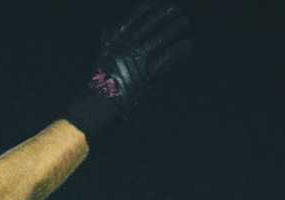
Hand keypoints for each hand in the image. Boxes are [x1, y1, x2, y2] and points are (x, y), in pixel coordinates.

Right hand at [64, 1, 190, 143]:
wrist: (97, 105)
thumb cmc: (100, 82)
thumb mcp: (101, 56)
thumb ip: (109, 41)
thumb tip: (113, 29)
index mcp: (115, 41)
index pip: (134, 17)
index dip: (149, 9)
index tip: (160, 4)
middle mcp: (125, 47)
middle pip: (150, 24)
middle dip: (165, 15)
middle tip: (177, 11)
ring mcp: (135, 60)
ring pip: (160, 38)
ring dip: (175, 29)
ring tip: (185, 24)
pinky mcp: (145, 75)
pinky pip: (166, 58)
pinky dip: (179, 50)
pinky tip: (187, 46)